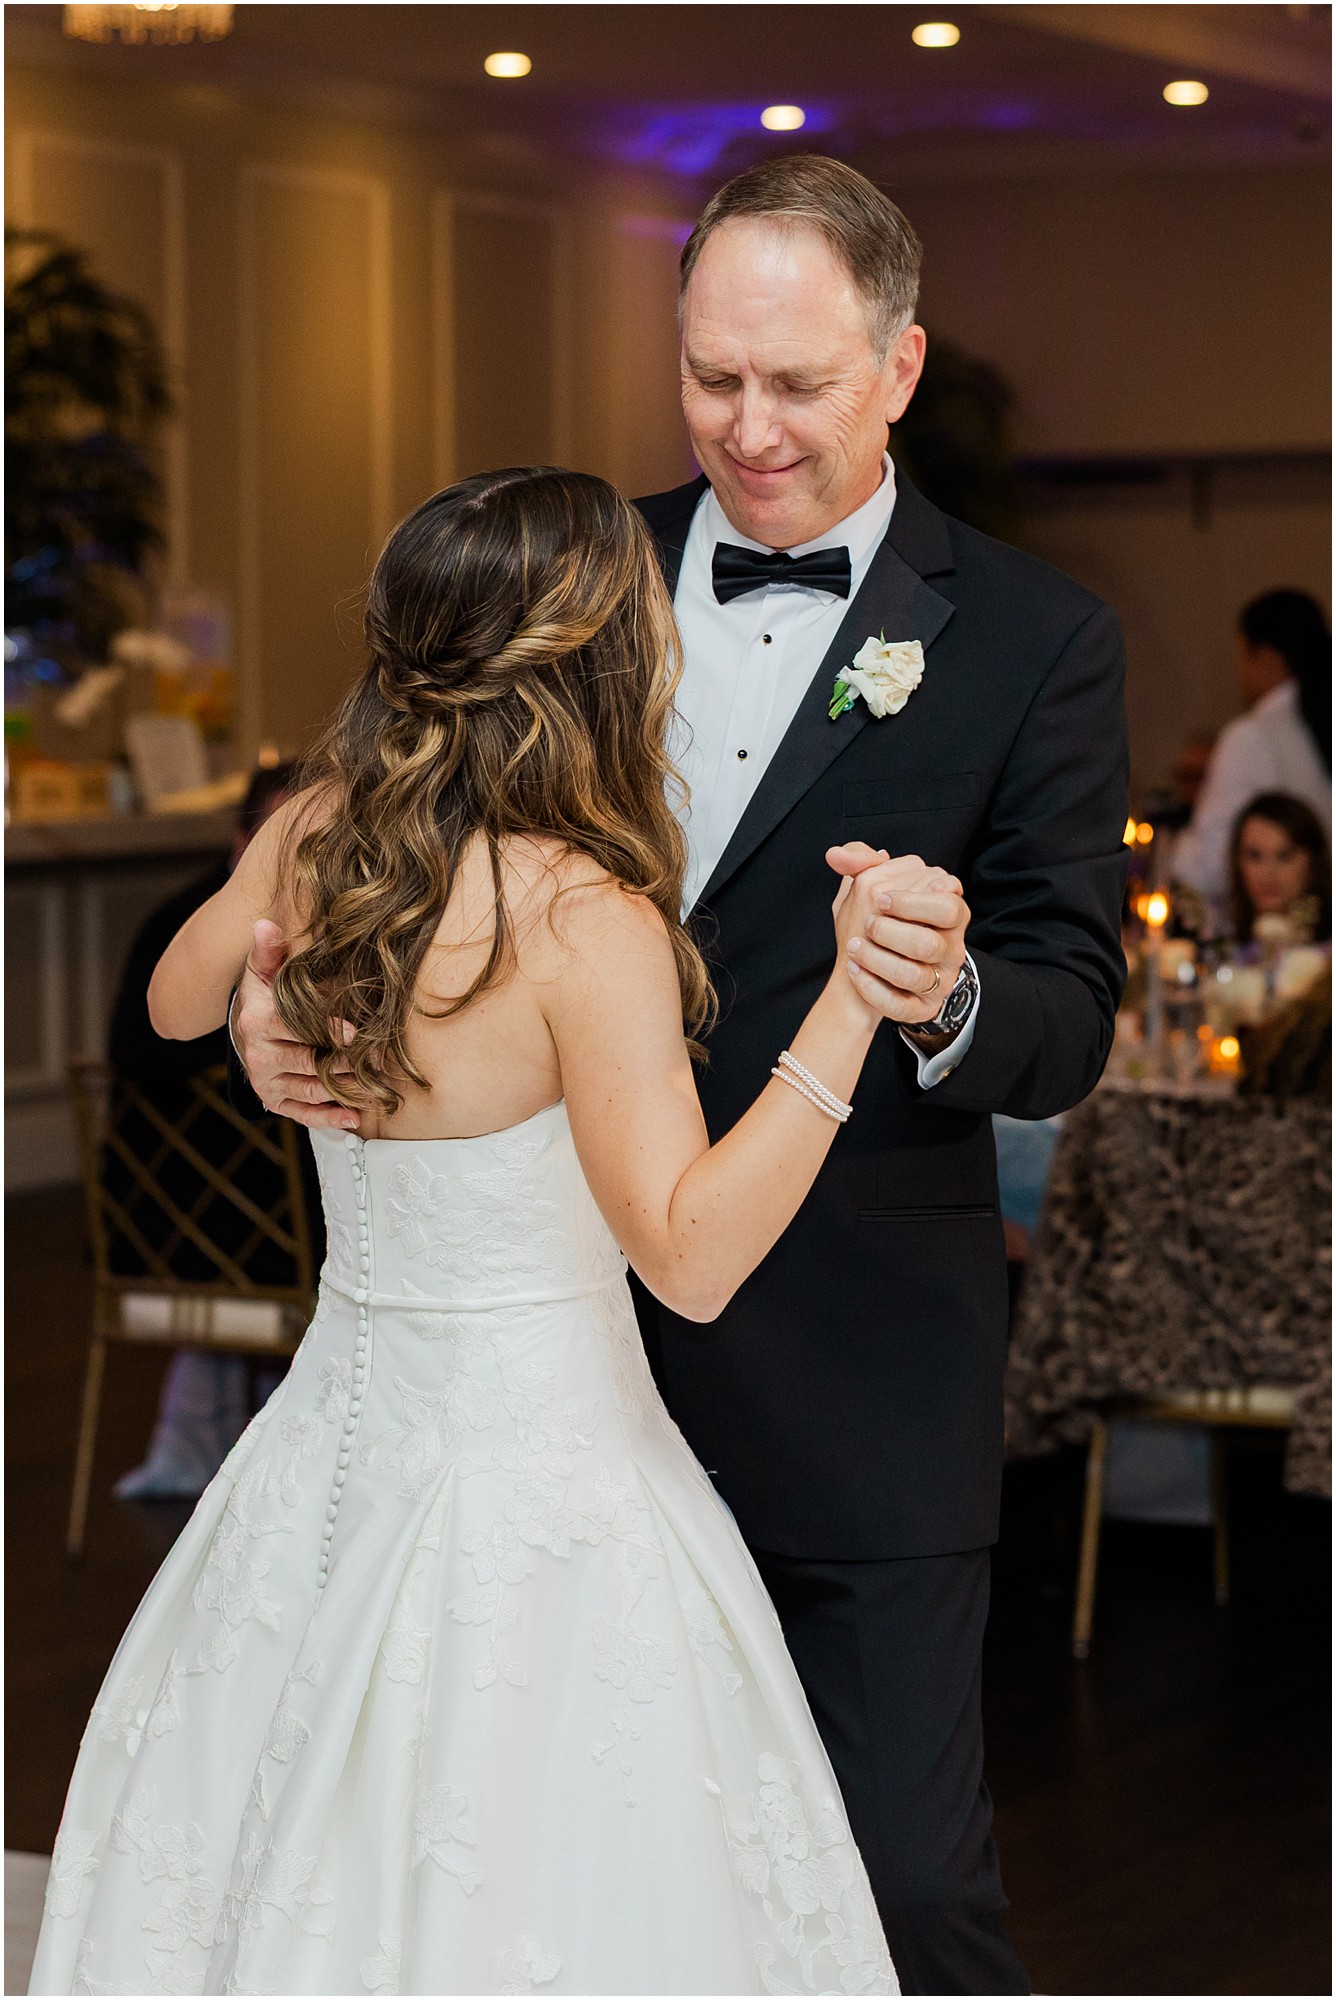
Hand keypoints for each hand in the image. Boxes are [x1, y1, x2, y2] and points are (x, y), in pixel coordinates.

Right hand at [233, 920, 359, 1130]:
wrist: (244, 1029)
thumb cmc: (263, 996)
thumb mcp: (262, 970)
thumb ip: (268, 950)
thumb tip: (266, 924)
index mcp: (258, 1022)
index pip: (296, 1028)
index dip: (328, 1030)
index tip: (357, 1032)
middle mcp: (259, 1056)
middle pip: (309, 1063)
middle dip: (346, 1064)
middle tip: (380, 1062)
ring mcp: (266, 1081)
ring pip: (309, 1090)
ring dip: (343, 1091)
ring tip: (375, 1088)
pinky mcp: (273, 1100)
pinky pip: (301, 1113)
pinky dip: (327, 1118)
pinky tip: (353, 1117)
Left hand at [825, 843, 969, 1025]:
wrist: (865, 965)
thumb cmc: (875, 920)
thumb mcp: (872, 885)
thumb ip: (861, 861)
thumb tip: (836, 854)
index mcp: (948, 913)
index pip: (946, 904)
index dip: (911, 902)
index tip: (879, 899)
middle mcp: (949, 948)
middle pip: (929, 942)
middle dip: (890, 932)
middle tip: (867, 924)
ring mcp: (939, 980)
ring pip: (914, 976)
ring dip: (877, 959)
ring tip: (855, 946)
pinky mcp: (923, 1007)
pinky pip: (902, 1006)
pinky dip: (872, 989)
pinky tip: (855, 971)